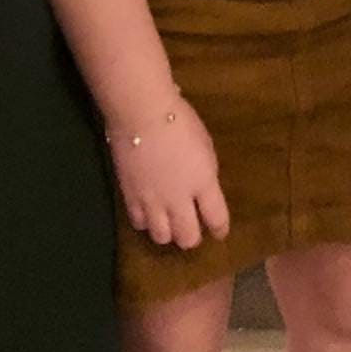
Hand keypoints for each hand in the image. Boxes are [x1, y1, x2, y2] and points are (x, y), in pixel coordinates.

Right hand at [109, 94, 230, 250]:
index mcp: (203, 182)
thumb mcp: (204, 145)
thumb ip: (204, 172)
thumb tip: (201, 187)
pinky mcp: (130, 198)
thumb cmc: (178, 119)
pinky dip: (146, 222)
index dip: (220, 229)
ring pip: (162, 237)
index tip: (220, 232)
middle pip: (188, 237)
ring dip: (168, 233)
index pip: (216, 218)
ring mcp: (153, 201)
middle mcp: (179, 199)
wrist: (140, 114)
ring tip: (168, 223)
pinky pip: (139, 223)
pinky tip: (148, 213)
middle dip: (192, 237)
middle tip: (191, 228)